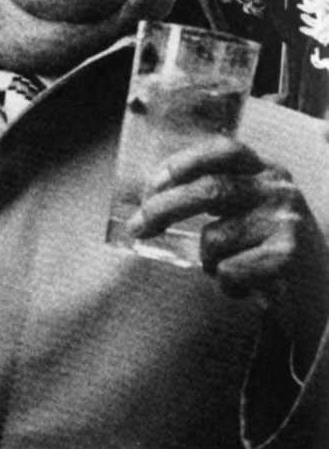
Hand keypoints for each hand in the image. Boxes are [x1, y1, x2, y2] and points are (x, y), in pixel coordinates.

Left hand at [131, 136, 328, 364]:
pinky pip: (228, 270)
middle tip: (137, 227)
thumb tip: (153, 193)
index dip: (182, 163)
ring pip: (214, 238)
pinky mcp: (287, 257)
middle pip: (208, 190)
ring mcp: (286, 222)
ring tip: (230, 268)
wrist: (322, 299)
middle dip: (163, 209)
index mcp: (268, 170)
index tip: (151, 186)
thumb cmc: (273, 252)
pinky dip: (226, 284)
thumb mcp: (252, 209)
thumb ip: (217, 192)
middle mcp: (280, 190)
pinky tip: (248, 287)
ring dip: (208, 260)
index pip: (222, 149)